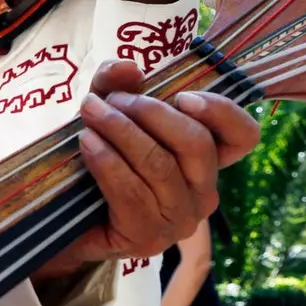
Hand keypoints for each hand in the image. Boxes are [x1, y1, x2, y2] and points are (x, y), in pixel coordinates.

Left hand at [36, 60, 258, 278]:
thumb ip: (115, 85)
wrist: (63, 213)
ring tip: (90, 113)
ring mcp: (178, 220)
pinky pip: (131, 192)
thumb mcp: (106, 112)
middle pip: (196, 144)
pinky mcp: (147, 238)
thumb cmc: (97, 158)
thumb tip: (128, 68)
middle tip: (111, 100)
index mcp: (205, 160)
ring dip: (121, 132)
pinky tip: (87, 143)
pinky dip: (107, 161)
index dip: (222, 112)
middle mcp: (202, 192)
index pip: (242, 136)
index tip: (182, 96)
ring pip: (160, 166)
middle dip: (151, 113)